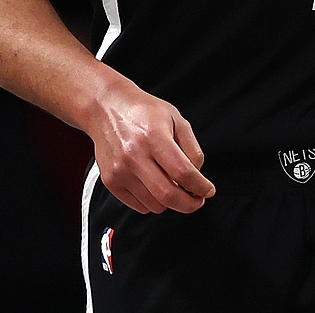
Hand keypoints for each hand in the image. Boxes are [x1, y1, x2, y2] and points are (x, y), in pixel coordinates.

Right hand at [86, 73, 216, 214]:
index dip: (200, 186)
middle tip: (197, 200)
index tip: (208, 190)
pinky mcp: (111, 181)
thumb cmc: (142, 111)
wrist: (106, 108)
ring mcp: (120, 171)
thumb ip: (191, 147)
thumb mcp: (176, 118)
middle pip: (168, 195)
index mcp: (153, 137)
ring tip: (174, 187)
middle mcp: (134, 155)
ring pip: (155, 205)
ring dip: (171, 202)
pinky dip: (153, 202)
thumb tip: (197, 176)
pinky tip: (155, 186)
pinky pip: (139, 206)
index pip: (183, 172)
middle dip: (190, 204)